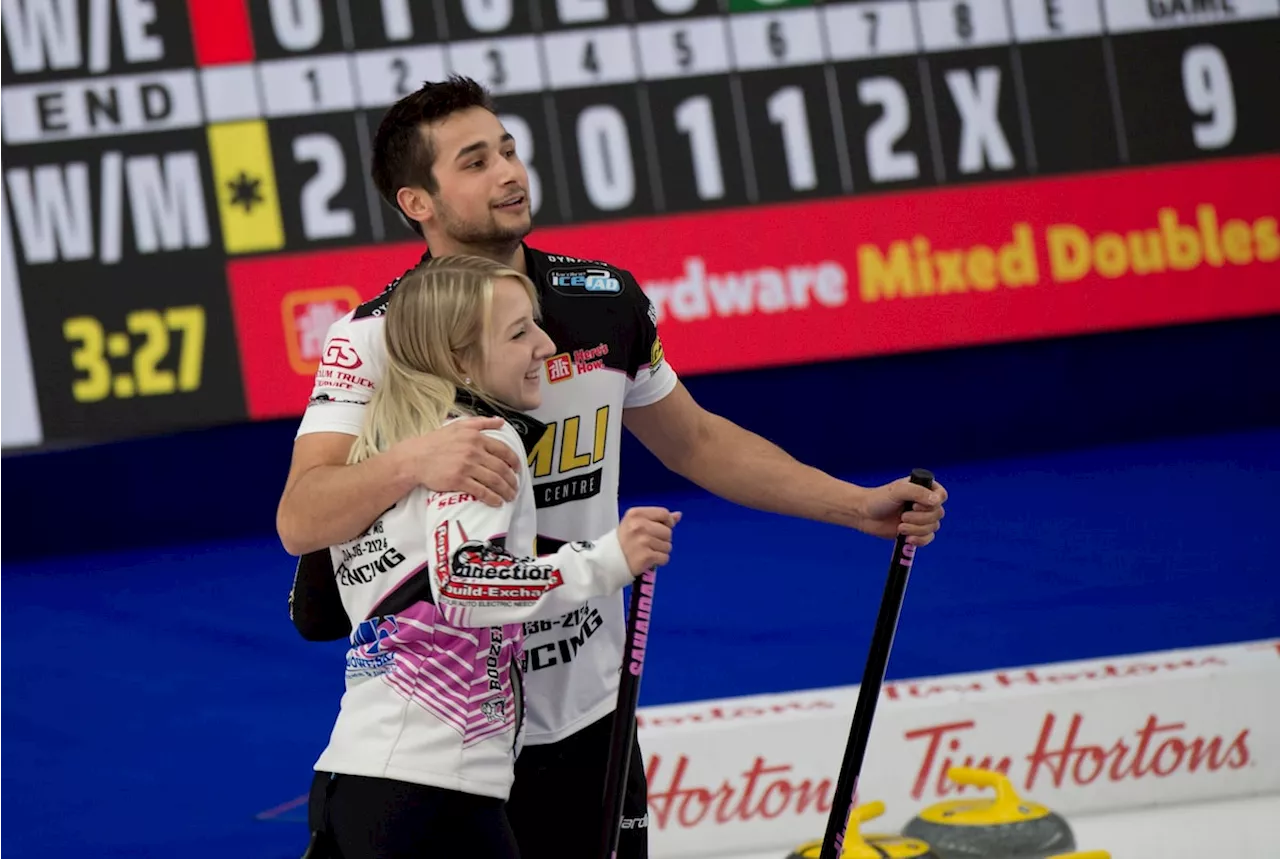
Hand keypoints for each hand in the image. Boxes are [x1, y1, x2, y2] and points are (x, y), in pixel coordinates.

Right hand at [396, 417, 521, 505]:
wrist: (415, 458)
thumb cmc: (436, 442)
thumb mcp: (458, 426)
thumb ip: (481, 422)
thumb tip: (500, 421)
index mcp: (476, 438)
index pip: (503, 450)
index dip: (514, 461)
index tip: (518, 469)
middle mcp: (474, 451)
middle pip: (501, 468)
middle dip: (512, 480)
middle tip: (515, 487)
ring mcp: (466, 466)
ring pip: (494, 481)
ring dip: (506, 490)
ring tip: (510, 496)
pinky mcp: (459, 481)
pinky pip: (481, 491)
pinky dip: (492, 498)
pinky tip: (497, 502)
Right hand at [618, 507, 682, 574]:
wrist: (608, 561)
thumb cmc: (624, 541)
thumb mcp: (636, 523)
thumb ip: (657, 518)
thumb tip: (678, 515)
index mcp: (636, 514)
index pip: (663, 513)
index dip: (667, 522)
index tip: (662, 529)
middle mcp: (639, 526)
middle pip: (668, 531)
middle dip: (663, 539)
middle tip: (650, 543)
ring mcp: (642, 541)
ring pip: (668, 546)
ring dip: (661, 551)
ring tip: (648, 551)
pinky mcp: (646, 556)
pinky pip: (664, 558)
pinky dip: (659, 561)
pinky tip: (649, 560)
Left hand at [859, 477, 947, 545]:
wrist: (865, 515)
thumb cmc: (879, 499)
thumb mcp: (898, 491)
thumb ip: (917, 492)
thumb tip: (936, 501)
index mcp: (923, 489)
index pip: (941, 495)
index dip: (933, 503)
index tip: (914, 505)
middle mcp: (924, 503)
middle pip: (938, 514)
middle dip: (920, 518)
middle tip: (903, 516)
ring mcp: (921, 518)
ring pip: (933, 527)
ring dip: (917, 530)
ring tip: (900, 527)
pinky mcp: (916, 532)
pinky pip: (928, 538)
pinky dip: (920, 540)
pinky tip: (908, 538)